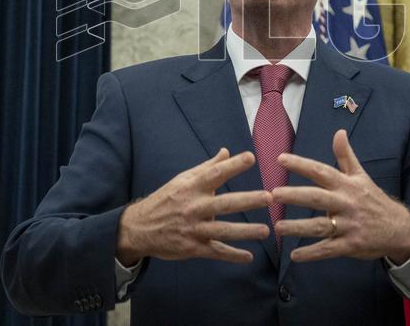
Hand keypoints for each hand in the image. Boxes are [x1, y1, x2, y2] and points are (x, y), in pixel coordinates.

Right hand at [116, 148, 271, 265]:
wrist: (140, 227)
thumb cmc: (166, 199)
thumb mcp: (182, 180)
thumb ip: (206, 167)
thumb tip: (226, 151)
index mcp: (191, 187)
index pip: (215, 174)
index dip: (232, 165)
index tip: (250, 157)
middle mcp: (194, 207)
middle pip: (224, 204)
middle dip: (247, 201)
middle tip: (269, 197)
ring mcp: (193, 229)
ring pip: (223, 231)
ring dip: (245, 232)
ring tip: (265, 230)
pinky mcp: (192, 248)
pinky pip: (216, 252)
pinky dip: (232, 256)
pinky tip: (248, 257)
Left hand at [272, 129, 409, 263]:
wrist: (398, 228)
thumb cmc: (373, 200)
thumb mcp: (361, 176)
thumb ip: (346, 156)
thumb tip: (339, 131)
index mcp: (346, 185)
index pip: (321, 171)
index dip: (301, 164)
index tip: (280, 159)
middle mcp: (346, 203)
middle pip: (317, 198)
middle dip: (295, 195)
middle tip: (274, 194)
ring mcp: (348, 225)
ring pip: (319, 226)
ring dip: (297, 227)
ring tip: (277, 227)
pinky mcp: (350, 245)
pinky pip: (328, 249)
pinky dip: (311, 253)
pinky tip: (295, 255)